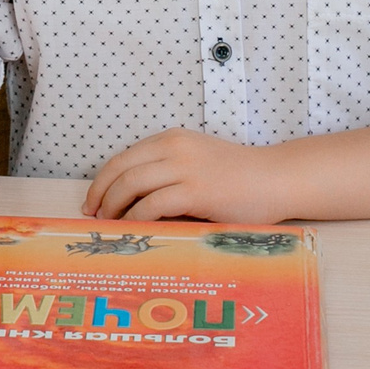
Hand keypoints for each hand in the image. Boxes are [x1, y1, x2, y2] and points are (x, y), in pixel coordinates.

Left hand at [85, 127, 289, 223]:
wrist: (275, 178)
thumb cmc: (239, 177)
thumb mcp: (196, 162)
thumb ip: (168, 172)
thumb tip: (132, 201)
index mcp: (171, 139)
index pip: (123, 157)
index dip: (102, 180)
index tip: (93, 200)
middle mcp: (174, 148)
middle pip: (120, 169)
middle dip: (101, 194)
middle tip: (95, 215)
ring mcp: (185, 168)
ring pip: (131, 184)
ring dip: (115, 206)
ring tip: (111, 224)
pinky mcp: (196, 191)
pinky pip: (153, 204)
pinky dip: (137, 218)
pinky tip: (134, 229)